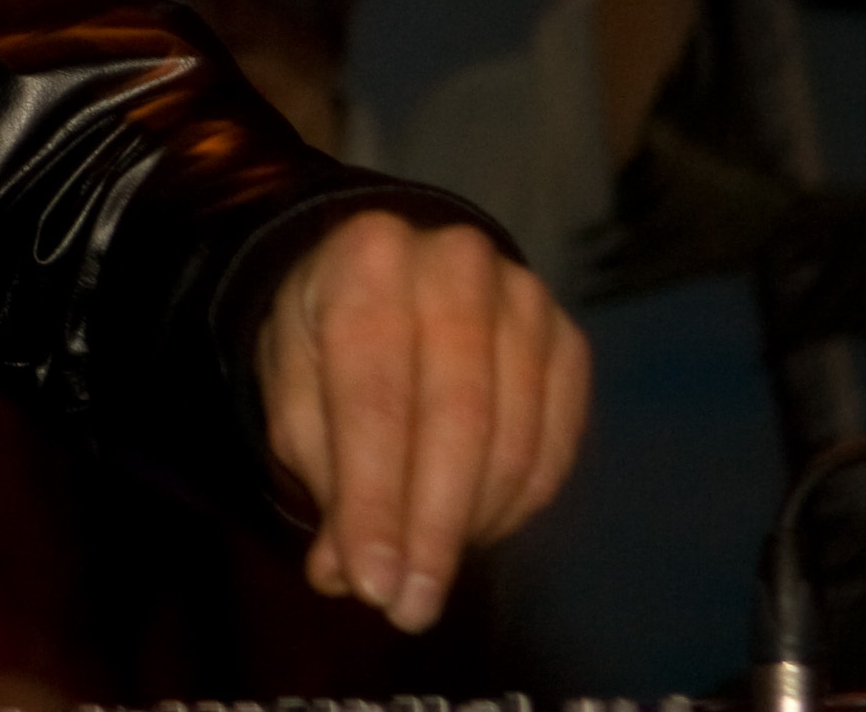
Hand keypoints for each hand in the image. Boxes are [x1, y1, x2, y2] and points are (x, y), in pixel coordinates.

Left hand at [255, 210, 589, 632]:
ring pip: (513, 437)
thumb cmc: (330, 343)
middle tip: (410, 608)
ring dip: (473, 525)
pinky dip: (518, 504)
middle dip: (432, 528)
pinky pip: (558, 442)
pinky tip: (476, 531)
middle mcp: (455, 261)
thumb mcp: (297, 394)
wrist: (390, 279)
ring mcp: (524, 295)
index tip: (373, 585)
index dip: (374, 500)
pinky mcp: (569, 337)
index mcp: (366, 257)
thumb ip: (320, 476)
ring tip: (429, 573)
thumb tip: (344, 575)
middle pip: (456, 416)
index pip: (374, 396)